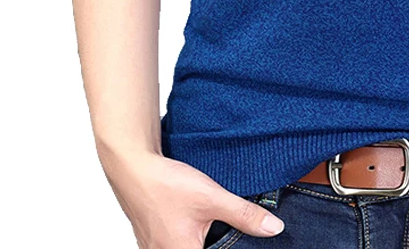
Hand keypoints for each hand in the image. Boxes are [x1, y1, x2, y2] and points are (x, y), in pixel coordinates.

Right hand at [99, 146, 284, 246]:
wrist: (133, 167)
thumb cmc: (166, 184)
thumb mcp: (212, 197)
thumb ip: (244, 215)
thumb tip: (275, 229)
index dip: (231, 247)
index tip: (238, 237)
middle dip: (218, 241)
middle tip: (222, 225)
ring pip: (189, 248)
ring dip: (203, 239)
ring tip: (209, 222)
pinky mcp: (152, 240)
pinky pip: (176, 243)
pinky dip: (190, 235)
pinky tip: (194, 219)